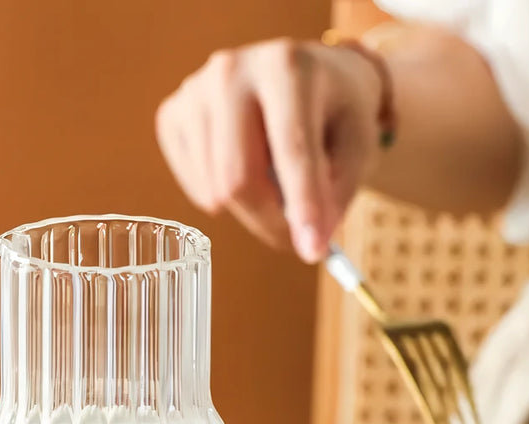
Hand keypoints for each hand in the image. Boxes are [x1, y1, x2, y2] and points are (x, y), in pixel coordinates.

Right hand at [155, 39, 382, 262]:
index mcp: (286, 66)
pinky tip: (243, 171)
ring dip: (249, 208)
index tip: (312, 251)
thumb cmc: (332, 109)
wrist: (302, 73)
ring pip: (213, 190)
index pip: (291, 149)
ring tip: (273, 183)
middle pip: (238, 179)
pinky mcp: (172, 114)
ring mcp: (194, 91)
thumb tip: (307, 244)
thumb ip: (336, 193)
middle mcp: (232, 70)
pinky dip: (220, 196)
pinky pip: (193, 185)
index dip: (303, 206)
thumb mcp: (356, 144)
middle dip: (269, 220)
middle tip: (293, 235)